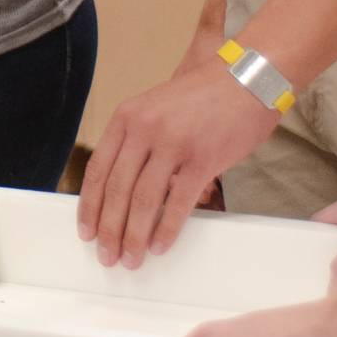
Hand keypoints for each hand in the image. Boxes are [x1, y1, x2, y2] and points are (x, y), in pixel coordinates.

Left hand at [75, 51, 279, 269]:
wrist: (250, 78)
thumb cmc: (205, 97)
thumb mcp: (158, 108)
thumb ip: (138, 141)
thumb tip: (122, 189)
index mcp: (127, 117)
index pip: (98, 169)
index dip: (89, 205)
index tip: (86, 231)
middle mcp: (144, 129)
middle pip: (117, 189)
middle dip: (109, 229)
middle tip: (107, 256)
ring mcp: (173, 144)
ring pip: (143, 200)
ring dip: (134, 236)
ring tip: (131, 258)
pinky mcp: (202, 159)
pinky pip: (178, 203)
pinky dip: (167, 229)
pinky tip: (159, 246)